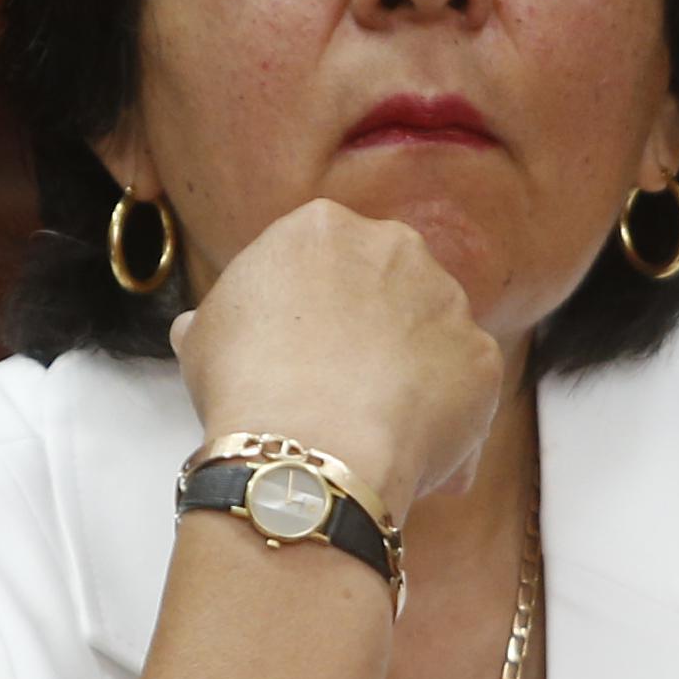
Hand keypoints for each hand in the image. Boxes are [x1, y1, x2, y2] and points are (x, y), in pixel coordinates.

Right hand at [169, 196, 505, 515]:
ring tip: (368, 430)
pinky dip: (444, 416)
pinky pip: (464, 387)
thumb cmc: (246, 386)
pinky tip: (404, 452)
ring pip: (430, 335)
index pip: (326, 257)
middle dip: (371, 329)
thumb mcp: (204, 337)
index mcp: (324, 226)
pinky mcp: (481, 356)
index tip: (299, 349)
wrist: (307, 447)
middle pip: (388, 285)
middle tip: (338, 385)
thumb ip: (219, 318)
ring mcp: (447, 300)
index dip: (313, 308)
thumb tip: (197, 329)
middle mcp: (396, 246)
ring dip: (409, 373)